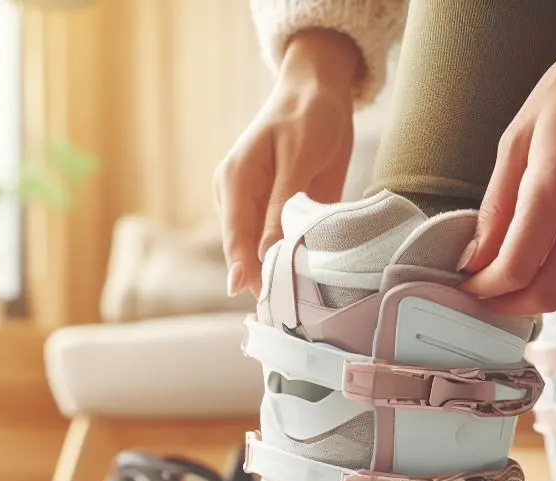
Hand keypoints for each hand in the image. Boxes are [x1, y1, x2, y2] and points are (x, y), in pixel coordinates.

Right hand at [214, 29, 358, 296]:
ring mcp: (256, 212)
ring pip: (261, 254)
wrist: (319, 93)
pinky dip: (291, 264)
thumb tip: (268, 251)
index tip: (258, 297)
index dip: (246, 269)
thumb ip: (283, 203)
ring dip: (277, 276)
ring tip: (294, 306)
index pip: (236, 237)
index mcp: (235, 182)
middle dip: (261, 280)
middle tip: (281, 312)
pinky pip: (280, 247)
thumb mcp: (300, 155)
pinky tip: (304, 284)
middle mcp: (239, 201)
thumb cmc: (307, 116)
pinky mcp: (277, 217)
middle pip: (245, 252)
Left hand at [462, 26, 555, 314]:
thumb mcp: (516, 141)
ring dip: (550, 296)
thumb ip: (495, 208)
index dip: (487, 289)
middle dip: (513, 305)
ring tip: (529, 277)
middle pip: (551, 294)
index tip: (472, 286)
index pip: (517, 267)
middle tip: (494, 295)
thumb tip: (475, 258)